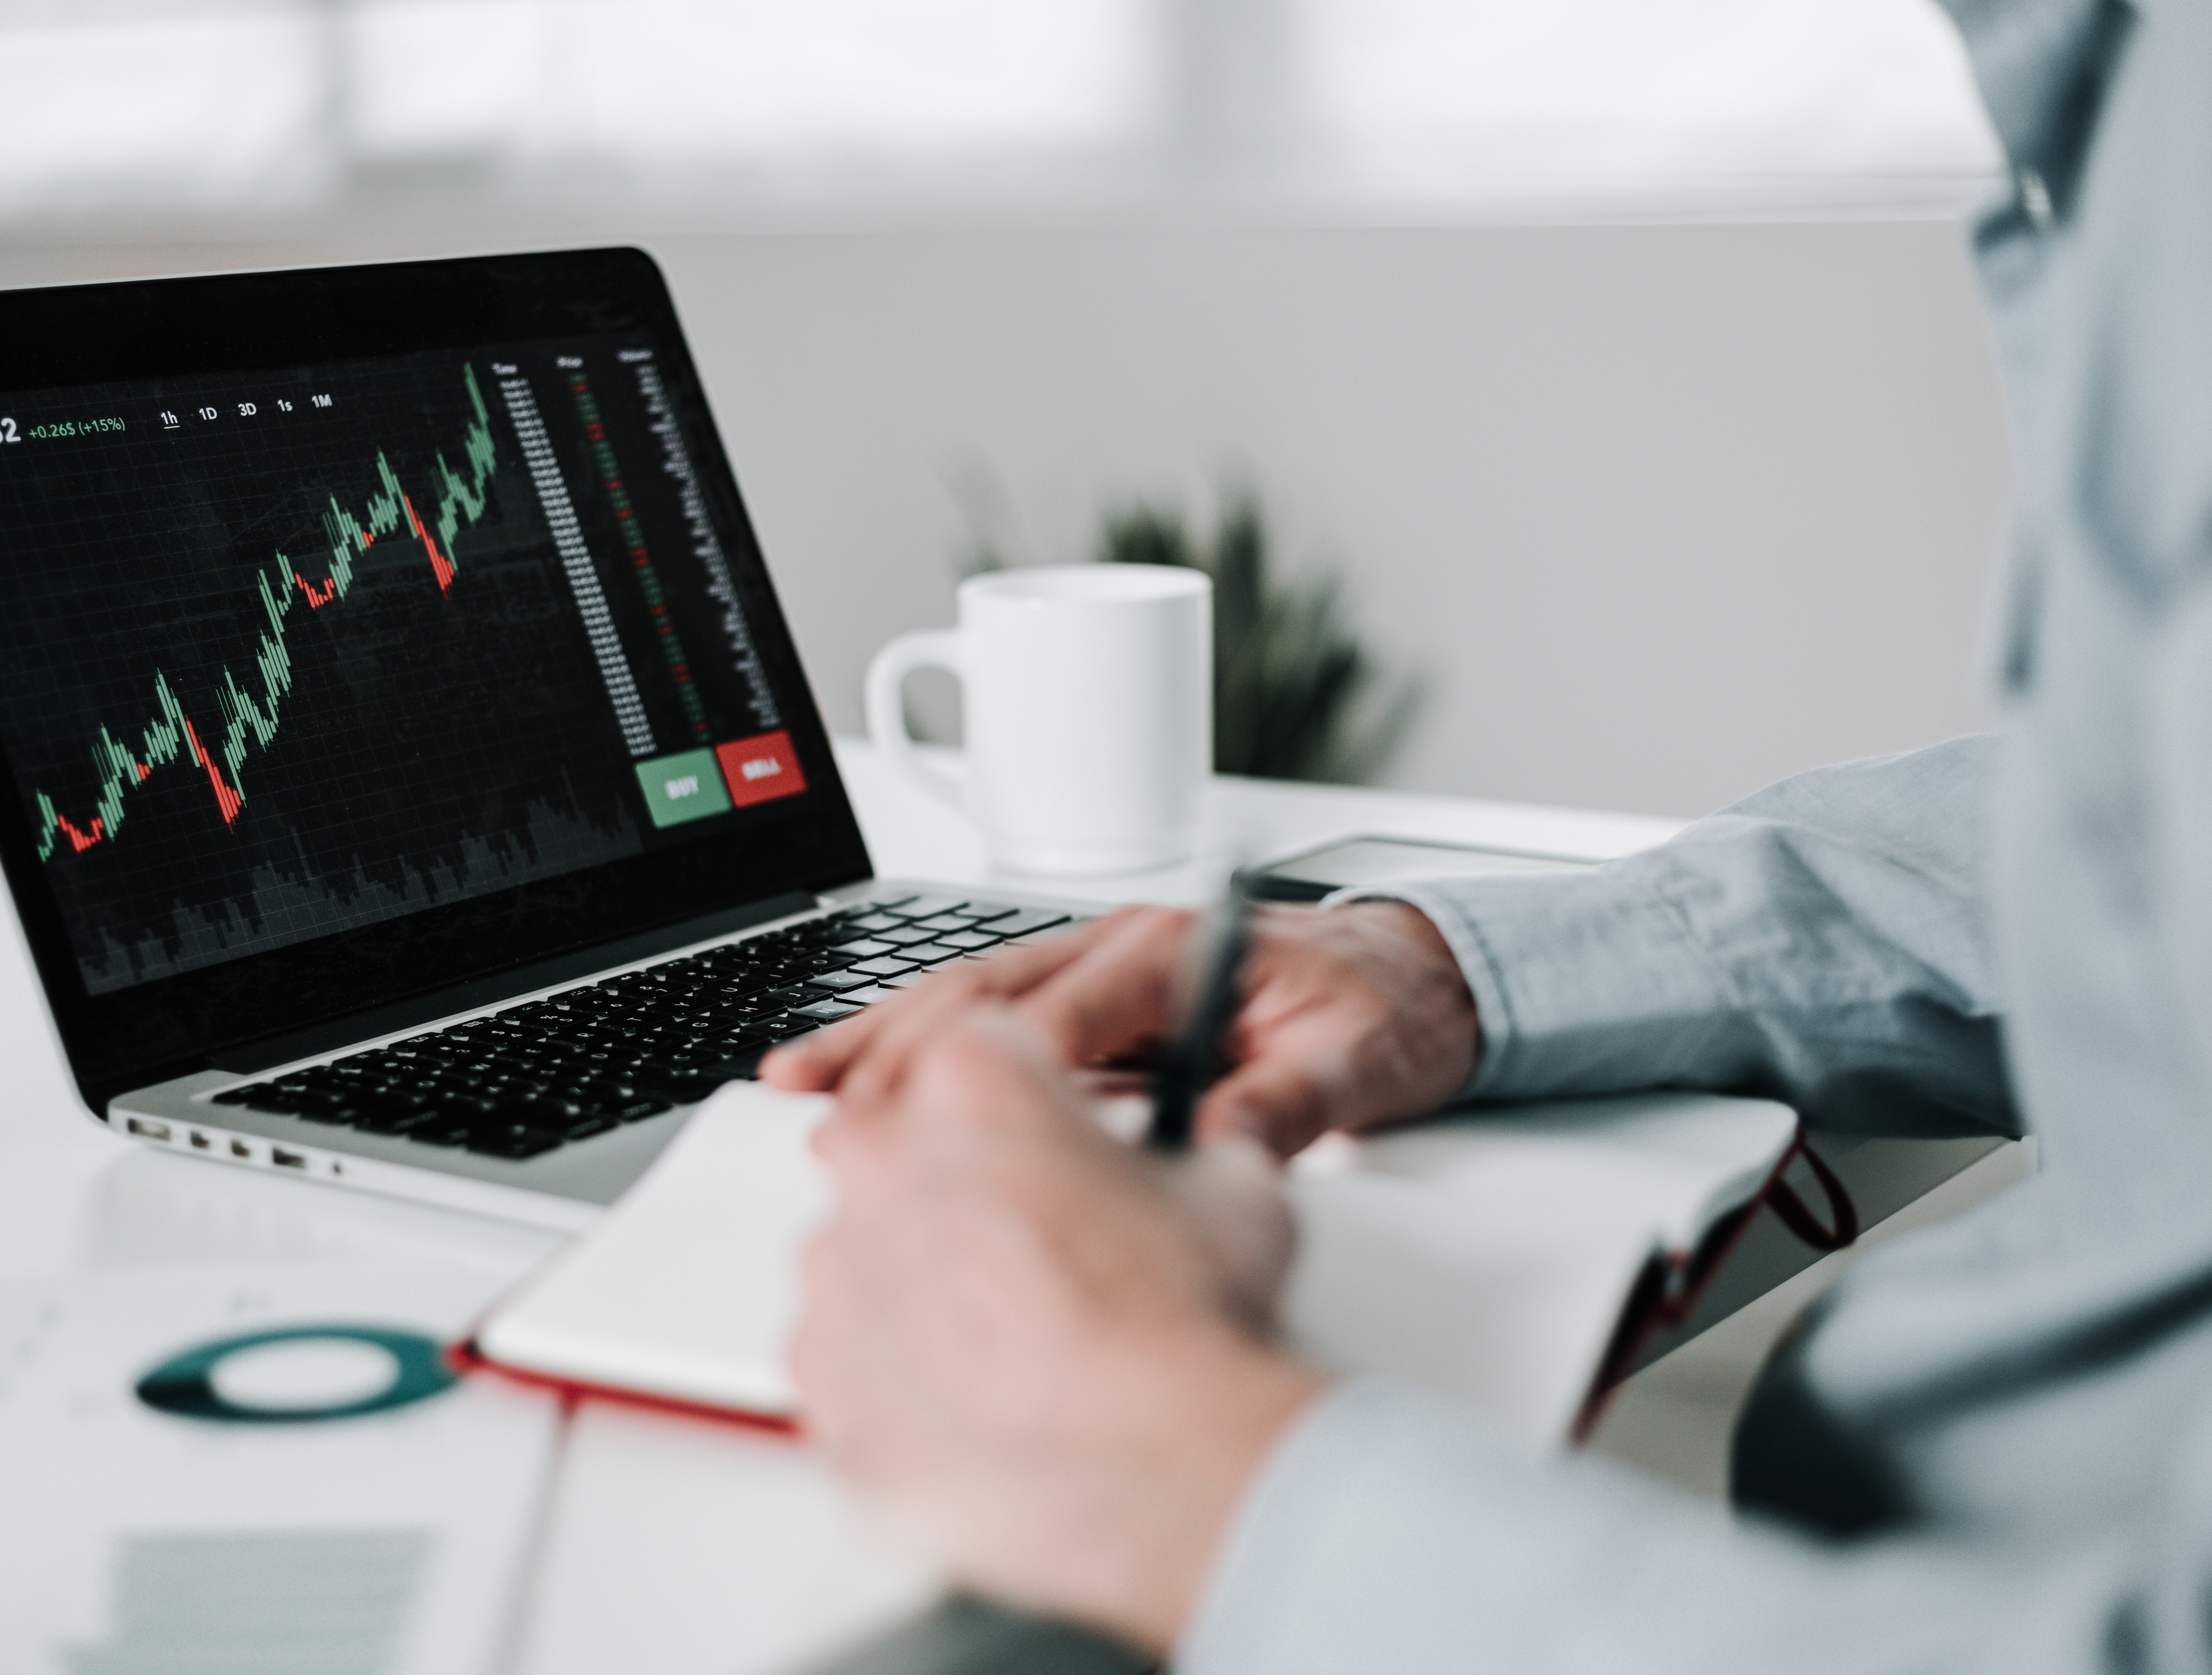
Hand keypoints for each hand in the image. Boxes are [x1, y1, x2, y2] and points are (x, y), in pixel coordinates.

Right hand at [764, 901, 1480, 1155]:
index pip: (1060, 1011)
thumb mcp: (1359, 1065)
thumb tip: (1220, 1155)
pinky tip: (871, 1083)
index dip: (991, 1072)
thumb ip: (1284, 1107)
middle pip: (981, 991)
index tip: (935, 1127)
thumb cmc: (1387, 1010)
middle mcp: (1123, 947)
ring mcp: (1101, 972)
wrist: (1423, 978)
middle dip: (894, 1043)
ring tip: (802, 1079)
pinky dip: (925, 1051)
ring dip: (885, 1040)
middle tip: (818, 1097)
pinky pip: (993, 1023)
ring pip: (968, 1000)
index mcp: (1175, 951)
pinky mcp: (1096, 1006)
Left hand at [792, 1005, 1324, 1650]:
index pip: (974, 1049)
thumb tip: (1194, 1154)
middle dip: (961, 1185)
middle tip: (1032, 1241)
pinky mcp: (817, 1371)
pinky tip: (974, 1393)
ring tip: (1013, 1333)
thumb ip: (1185, 1147)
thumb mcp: (1230, 1186)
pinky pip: (844, 1353)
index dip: (1025, 1100)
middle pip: (902, 1145)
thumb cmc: (1186, 1324)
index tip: (1041, 1138)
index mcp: (974, 1076)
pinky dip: (895, 1370)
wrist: (1159, 1466)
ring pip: (865, 1250)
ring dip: (922, 1278)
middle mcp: (881, 1157)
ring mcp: (835, 1267)